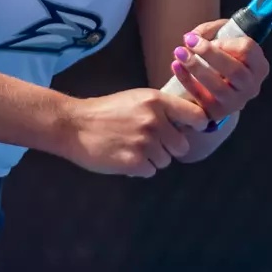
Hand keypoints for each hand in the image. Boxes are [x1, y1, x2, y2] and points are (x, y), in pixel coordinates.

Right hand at [60, 88, 210, 176]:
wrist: (74, 125)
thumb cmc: (106, 112)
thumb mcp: (137, 99)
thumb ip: (162, 109)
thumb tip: (189, 123)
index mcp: (157, 101)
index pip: (196, 116)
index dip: (198, 125)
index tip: (193, 130)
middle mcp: (154, 121)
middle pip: (182, 146)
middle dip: (169, 148)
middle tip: (149, 143)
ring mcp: (145, 142)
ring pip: (165, 161)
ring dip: (151, 159)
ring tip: (130, 147)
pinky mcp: (134, 161)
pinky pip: (150, 172)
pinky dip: (139, 169)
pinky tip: (123, 157)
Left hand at [168, 19, 270, 125]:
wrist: (217, 89)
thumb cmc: (222, 58)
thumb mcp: (222, 39)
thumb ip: (211, 32)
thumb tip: (192, 37)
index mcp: (259, 66)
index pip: (248, 50)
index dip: (226, 42)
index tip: (207, 38)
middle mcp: (252, 87)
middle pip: (235, 70)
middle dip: (209, 54)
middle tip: (188, 41)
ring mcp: (235, 102)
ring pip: (218, 87)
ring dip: (196, 68)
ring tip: (179, 52)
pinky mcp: (217, 113)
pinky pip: (201, 98)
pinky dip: (187, 81)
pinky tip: (175, 66)